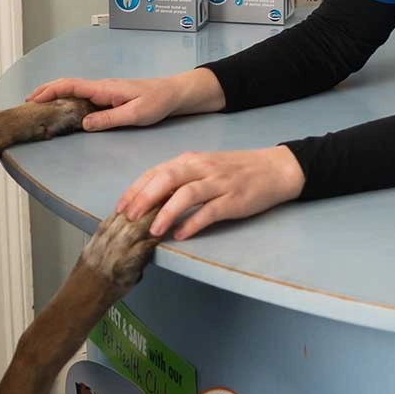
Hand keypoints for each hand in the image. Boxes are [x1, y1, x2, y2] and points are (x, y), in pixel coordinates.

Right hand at [26, 69, 223, 131]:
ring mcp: (104, 91)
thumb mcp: (135, 114)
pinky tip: (62, 110)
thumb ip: (109, 119)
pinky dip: (66, 100)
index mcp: (104, 88)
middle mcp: (101, 87)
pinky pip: (82, 96)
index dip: (49, 91)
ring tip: (38, 107)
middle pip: (66, 85)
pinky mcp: (108, 97)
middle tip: (27, 104)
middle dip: (45, 92)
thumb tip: (83, 123)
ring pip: (73, 91)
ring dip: (54, 96)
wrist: (174, 94)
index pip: (70, 85)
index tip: (33, 99)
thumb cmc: (158, 102)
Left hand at [114, 146, 304, 239]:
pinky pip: (209, 211)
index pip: (155, 172)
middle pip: (166, 179)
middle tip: (128, 219)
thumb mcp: (204, 167)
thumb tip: (151, 198)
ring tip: (152, 231)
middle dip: (144, 199)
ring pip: (186, 194)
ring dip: (166, 212)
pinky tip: (181, 234)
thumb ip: (180, 179)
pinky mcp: (233, 199)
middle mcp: (201, 168)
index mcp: (190, 160)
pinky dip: (193, 223)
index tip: (120, 207)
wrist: (274, 169)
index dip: (135, 190)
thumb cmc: (235, 170)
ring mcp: (218, 183)